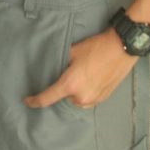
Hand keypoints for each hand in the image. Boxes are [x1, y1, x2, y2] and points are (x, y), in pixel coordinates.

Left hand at [23, 29, 137, 109]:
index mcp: (70, 85)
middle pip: (64, 97)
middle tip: (67, 73)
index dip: (35, 101)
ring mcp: (94, 99)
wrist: (121, 48)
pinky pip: (88, 99)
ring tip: (80, 75)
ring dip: (74, 92)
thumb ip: (60, 63)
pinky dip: (85, 92)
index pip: (47, 98)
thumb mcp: (72, 52)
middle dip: (63, 88)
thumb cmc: (95, 48)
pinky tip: (89, 78)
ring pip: (76, 100)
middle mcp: (81, 97)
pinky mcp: (104, 98)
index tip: (27, 101)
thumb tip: (52, 67)